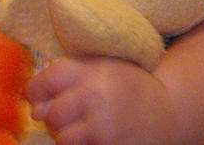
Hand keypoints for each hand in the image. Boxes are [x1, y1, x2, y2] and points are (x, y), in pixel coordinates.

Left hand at [26, 56, 176, 144]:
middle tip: (62, 113)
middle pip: (50, 113)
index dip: (36, 89)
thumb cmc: (130, 85)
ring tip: (78, 126)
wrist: (169, 111)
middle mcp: (94, 98)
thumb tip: (34, 97)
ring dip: (64, 135)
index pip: (46, 80)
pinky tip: (90, 137)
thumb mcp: (104, 65)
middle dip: (51, 116)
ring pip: (61, 138)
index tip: (38, 94)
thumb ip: (72, 71)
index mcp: (92, 72)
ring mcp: (101, 128)